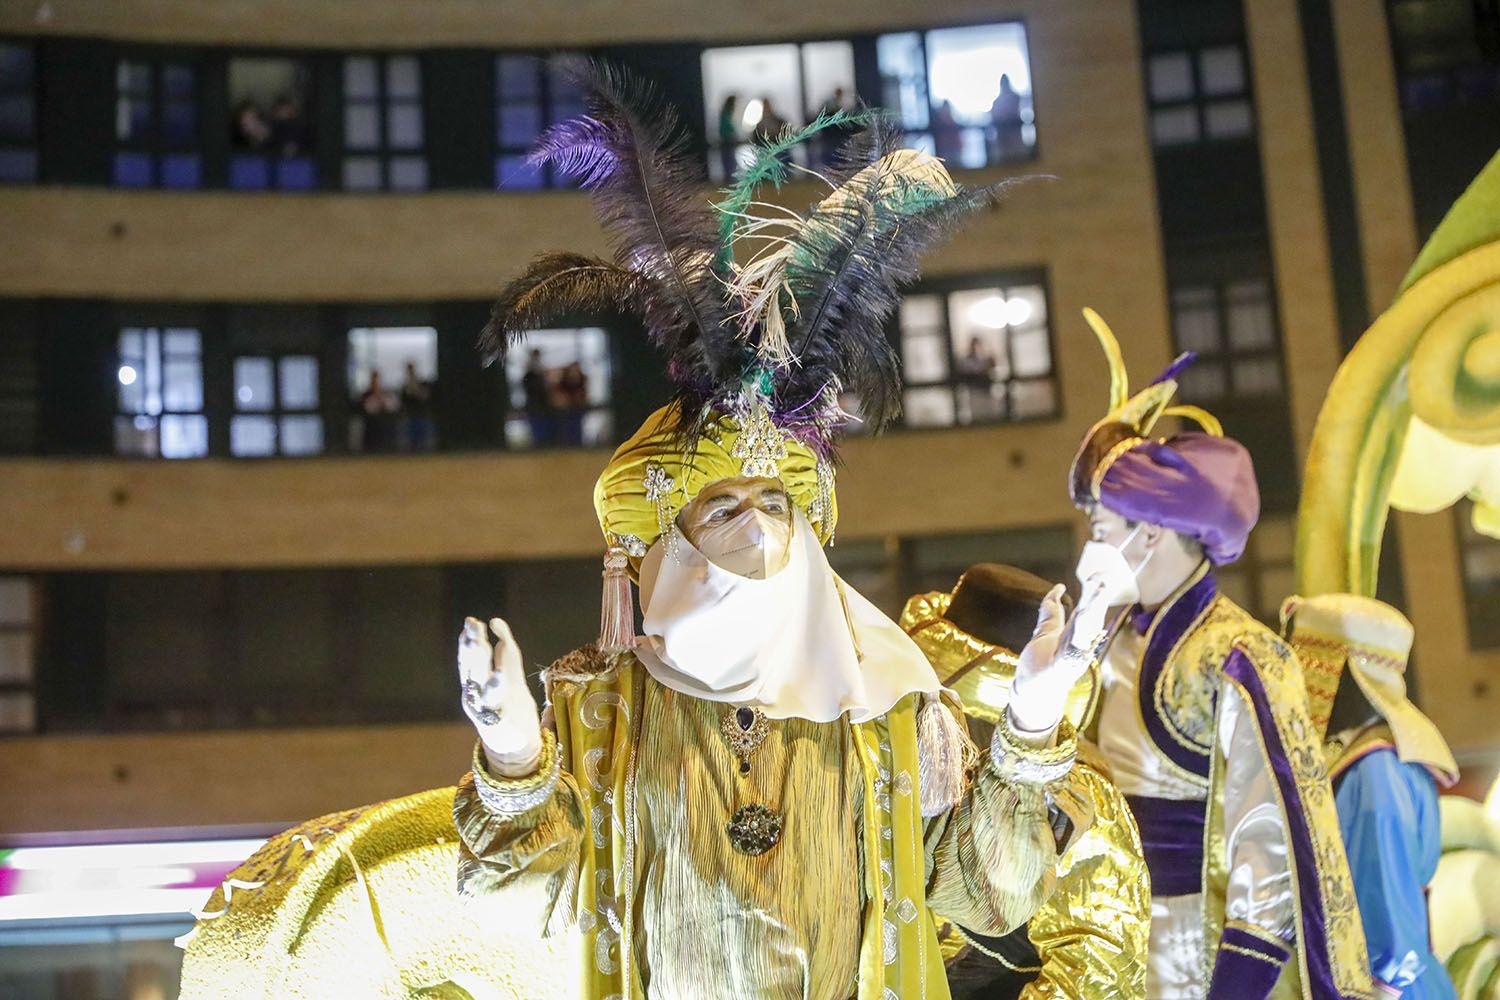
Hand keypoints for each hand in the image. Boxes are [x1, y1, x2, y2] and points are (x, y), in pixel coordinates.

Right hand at [458, 616, 542, 776]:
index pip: (469, 659)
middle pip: (473, 667)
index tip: (470, 622)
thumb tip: (496, 621)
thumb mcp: (508, 675)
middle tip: (473, 625)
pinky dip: (495, 688)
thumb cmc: (510, 705)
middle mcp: (475, 695)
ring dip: (480, 660)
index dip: (468, 641)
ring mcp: (486, 707)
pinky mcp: (500, 719)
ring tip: (482, 643)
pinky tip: (498, 673)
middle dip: (473, 645)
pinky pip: (496, 703)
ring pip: (480, 682)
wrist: (514, 747)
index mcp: (476, 684)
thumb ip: (504, 651)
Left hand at [1009, 585, 1089, 734]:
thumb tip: (1057, 589)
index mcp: (1075, 636)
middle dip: (1096, 600)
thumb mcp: (1046, 632)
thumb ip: (1052, 612)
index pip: (1087, 610)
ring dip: (1090, 617)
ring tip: (1095, 598)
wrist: (1032, 695)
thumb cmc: (1041, 664)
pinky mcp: (1058, 671)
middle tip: (1102, 579)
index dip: (1094, 593)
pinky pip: (1068, 655)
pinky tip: (1079, 630)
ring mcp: (1069, 660)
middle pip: (1089, 620)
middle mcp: (1077, 646)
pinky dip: (1075, 643)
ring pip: (1083, 634)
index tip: (1101, 575)